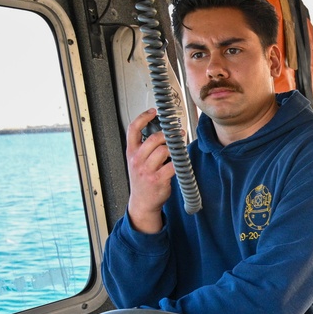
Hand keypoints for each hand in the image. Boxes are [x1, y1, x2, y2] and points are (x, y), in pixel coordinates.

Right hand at [126, 108, 175, 233]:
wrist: (142, 202)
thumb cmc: (142, 180)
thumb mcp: (137, 162)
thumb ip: (144, 148)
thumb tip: (161, 133)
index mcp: (131, 152)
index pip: (133, 129)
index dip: (143, 117)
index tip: (153, 111)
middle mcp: (137, 159)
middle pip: (154, 138)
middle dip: (168, 134)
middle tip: (177, 133)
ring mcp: (147, 170)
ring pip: (164, 150)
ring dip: (175, 148)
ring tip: (180, 148)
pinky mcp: (158, 179)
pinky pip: (173, 165)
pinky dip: (180, 162)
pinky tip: (182, 161)